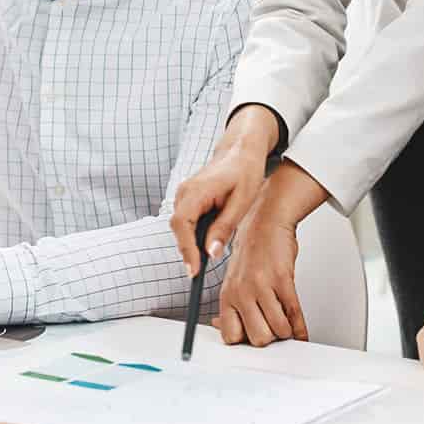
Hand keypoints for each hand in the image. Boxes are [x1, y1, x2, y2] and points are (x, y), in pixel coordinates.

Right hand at [170, 105, 278, 275]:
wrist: (242, 151)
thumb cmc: (245, 170)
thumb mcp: (242, 201)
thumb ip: (224, 227)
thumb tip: (211, 252)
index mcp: (197, 189)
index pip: (182, 224)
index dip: (186, 249)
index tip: (193, 270)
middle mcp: (184, 191)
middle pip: (178, 228)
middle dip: (187, 251)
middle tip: (197, 273)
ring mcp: (184, 194)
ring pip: (180, 226)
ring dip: (189, 244)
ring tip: (202, 262)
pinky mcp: (187, 198)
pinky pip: (185, 221)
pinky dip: (192, 235)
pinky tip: (204, 245)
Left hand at [215, 209, 306, 345]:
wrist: (266, 221)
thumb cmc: (252, 249)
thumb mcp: (232, 278)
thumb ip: (229, 304)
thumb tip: (220, 326)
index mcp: (227, 295)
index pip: (231, 336)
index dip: (245, 342)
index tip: (254, 341)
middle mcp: (241, 292)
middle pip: (258, 338)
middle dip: (270, 339)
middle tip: (273, 332)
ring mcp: (261, 286)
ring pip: (278, 330)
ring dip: (286, 332)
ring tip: (286, 325)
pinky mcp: (282, 279)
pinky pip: (294, 314)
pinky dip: (301, 328)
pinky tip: (301, 331)